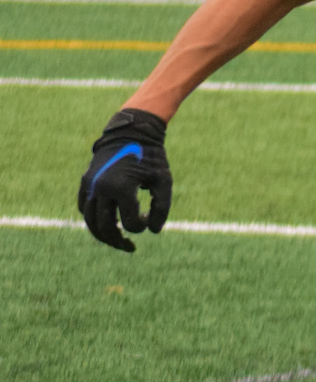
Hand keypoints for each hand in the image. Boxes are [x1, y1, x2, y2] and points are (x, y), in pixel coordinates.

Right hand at [78, 108, 172, 251]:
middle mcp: (101, 188)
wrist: (131, 133)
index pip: (129, 223)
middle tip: (130, 247)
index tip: (148, 222)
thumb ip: (161, 207)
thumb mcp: (163, 180)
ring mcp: (90, 185)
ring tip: (118, 241)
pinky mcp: (85, 182)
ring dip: (103, 234)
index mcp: (122, 188)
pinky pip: (85, 207)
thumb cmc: (152, 157)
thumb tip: (154, 232)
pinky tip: (107, 223)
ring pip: (90, 220)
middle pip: (103, 228)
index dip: (141, 227)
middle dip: (117, 241)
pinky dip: (93, 219)